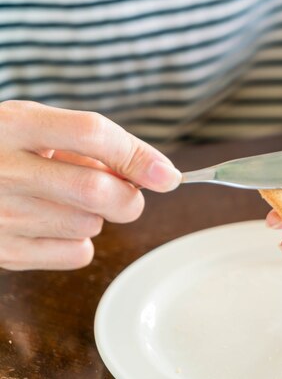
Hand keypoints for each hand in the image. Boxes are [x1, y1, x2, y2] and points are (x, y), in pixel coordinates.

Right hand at [0, 101, 181, 269]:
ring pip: (90, 226)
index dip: (139, 155)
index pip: (91, 134)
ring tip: (64, 201)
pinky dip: (80, 242)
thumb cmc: (2, 149)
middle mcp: (2, 169)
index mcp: (13, 124)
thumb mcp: (35, 126)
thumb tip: (154, 172)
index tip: (168, 175)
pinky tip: (53, 224)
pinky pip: (76, 254)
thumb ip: (89, 143)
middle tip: (126, 193)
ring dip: (96, 217)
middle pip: (97, 191)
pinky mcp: (2, 251)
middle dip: (129, 197)